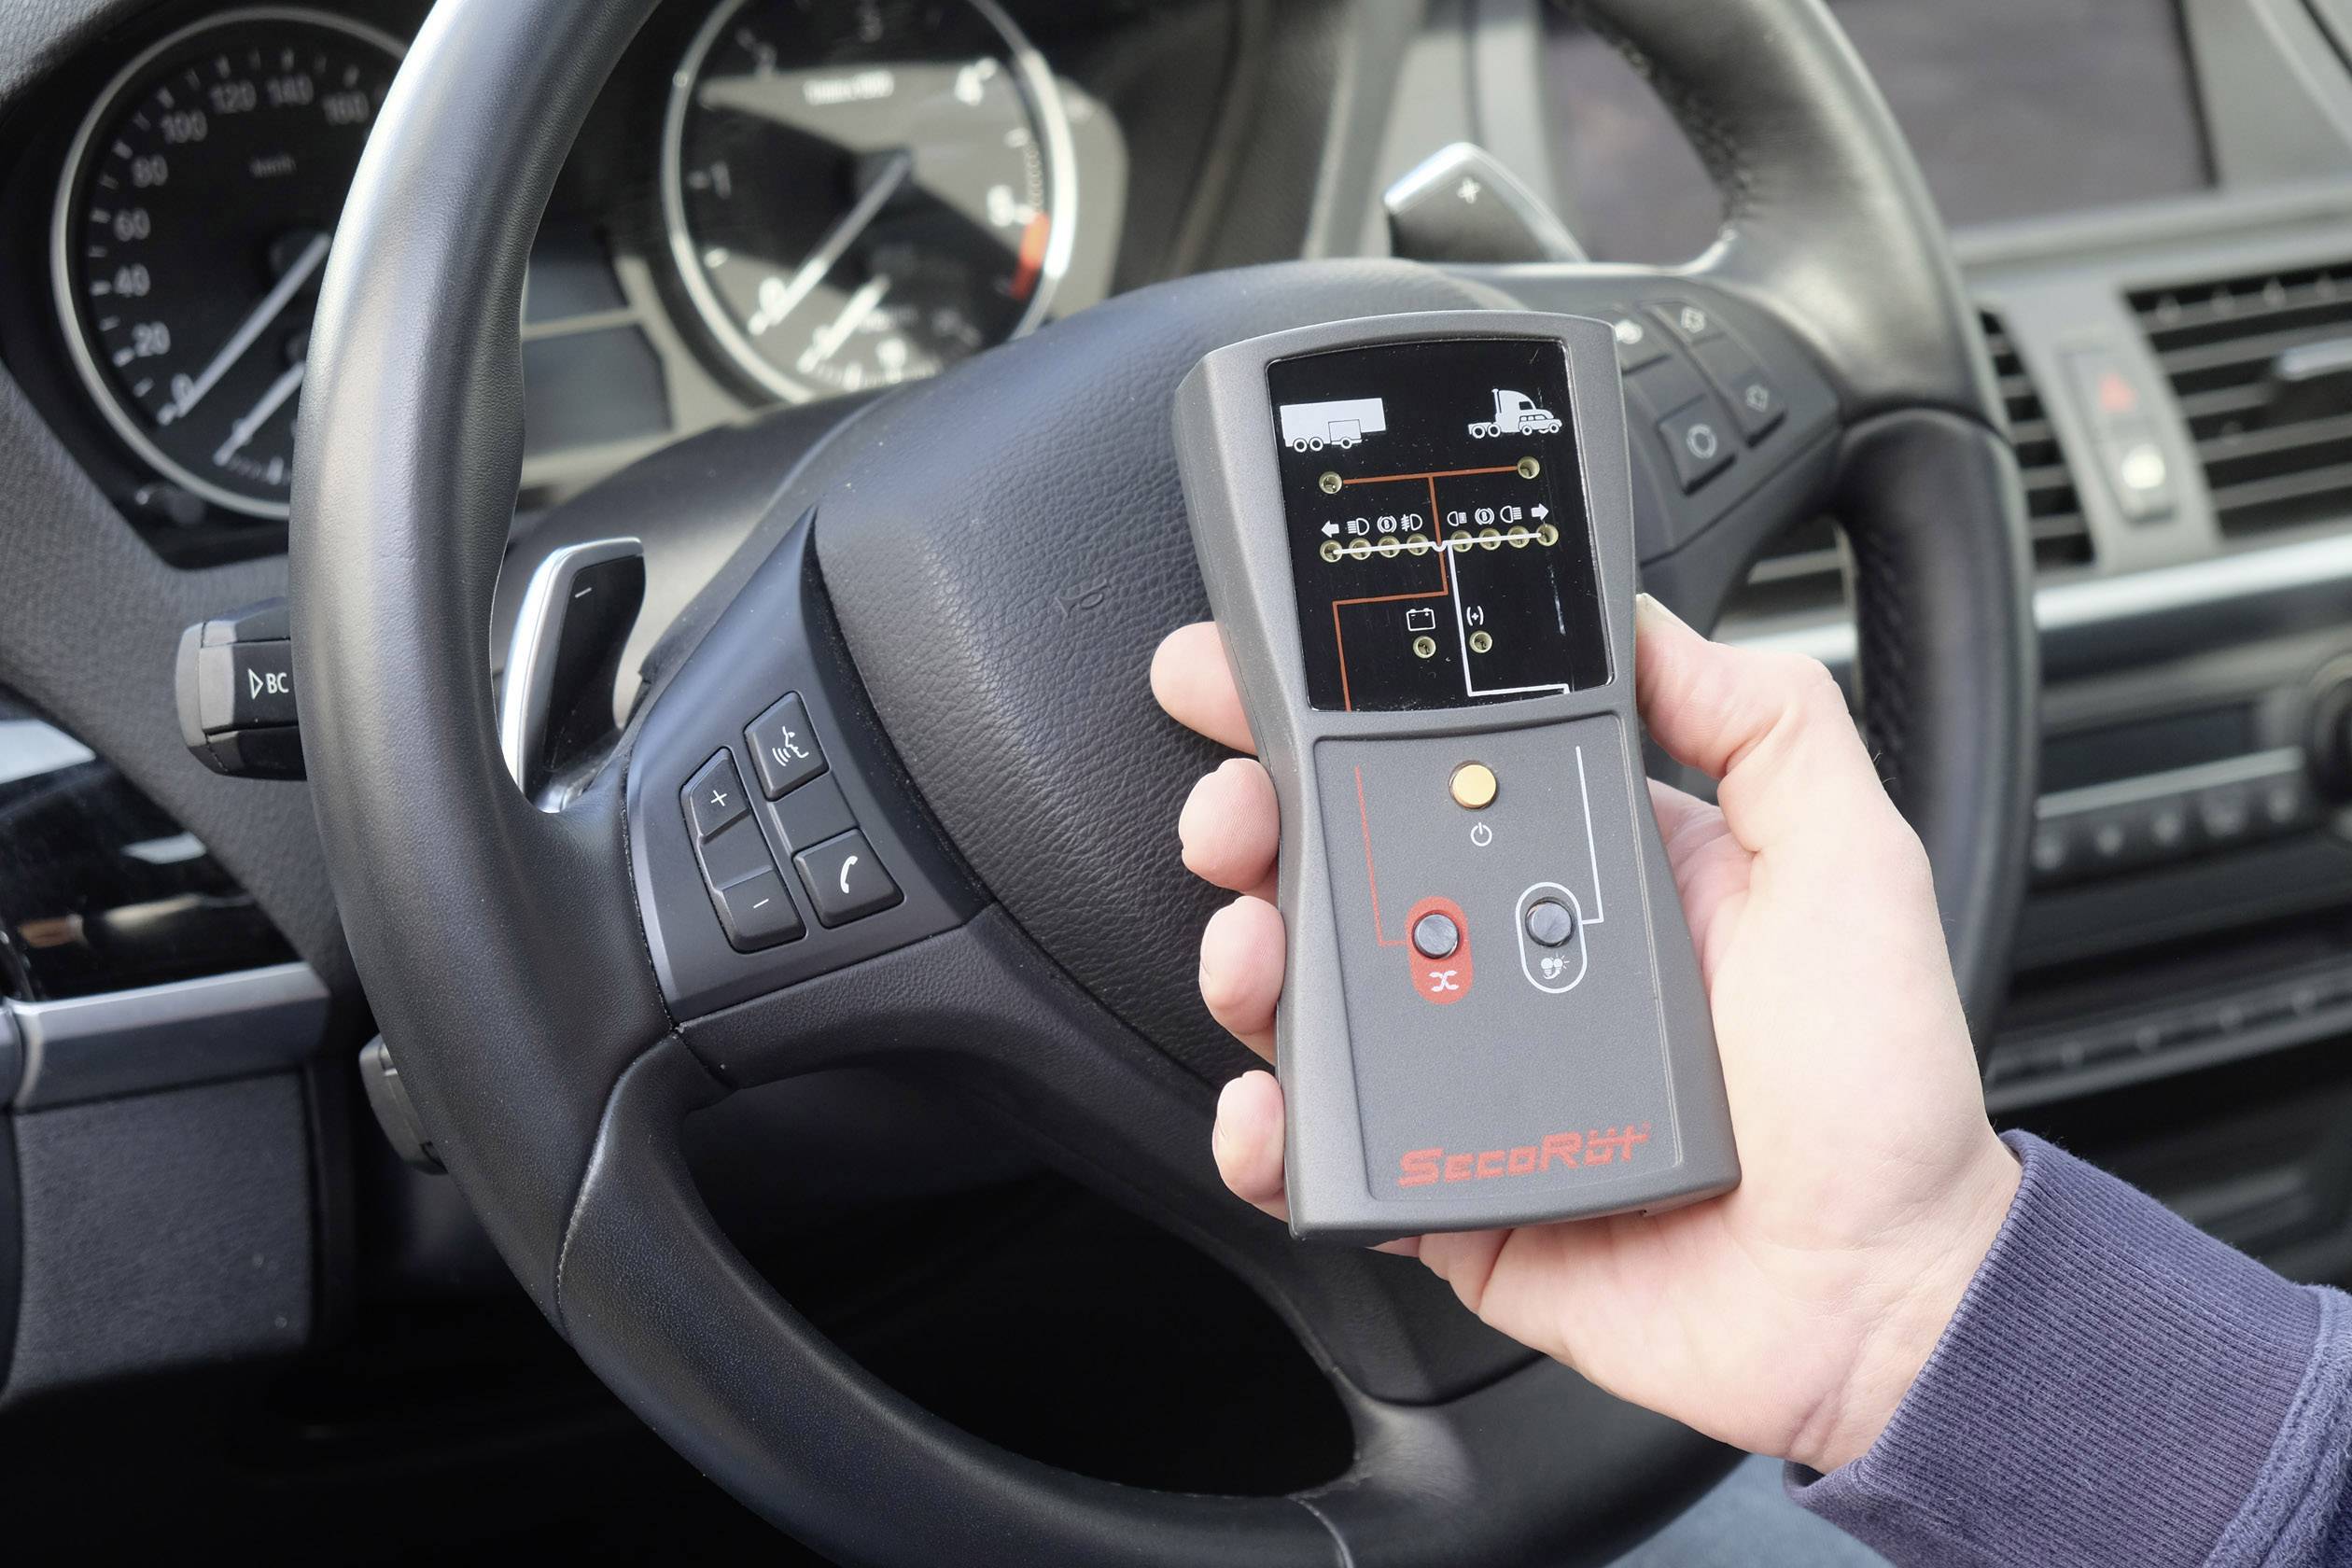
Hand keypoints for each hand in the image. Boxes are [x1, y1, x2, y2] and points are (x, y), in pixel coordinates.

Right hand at [1150, 595, 2020, 1472]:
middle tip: (1231, 813)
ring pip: (1314, 998)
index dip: (1341, 720)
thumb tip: (1647, 626)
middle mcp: (1516, 959)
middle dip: (1256, 822)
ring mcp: (1470, 1075)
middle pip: (1343, 870)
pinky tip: (1270, 1105)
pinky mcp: (1446, 1182)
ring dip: (1248, 959)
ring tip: (1252, 952)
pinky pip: (1327, 1151)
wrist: (1877, 1296)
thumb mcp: (1847, 862)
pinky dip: (1269, 1128)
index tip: (1264, 679)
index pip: (1441, 768)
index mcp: (1593, 871)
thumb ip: (1764, 725)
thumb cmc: (1878, 1091)